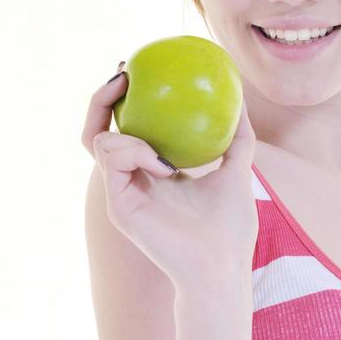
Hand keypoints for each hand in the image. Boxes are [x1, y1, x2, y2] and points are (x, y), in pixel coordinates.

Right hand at [81, 62, 258, 291]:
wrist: (221, 268)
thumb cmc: (230, 228)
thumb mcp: (239, 172)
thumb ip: (238, 138)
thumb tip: (242, 101)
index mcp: (152, 172)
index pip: (127, 128)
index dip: (123, 99)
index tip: (137, 71)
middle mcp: (130, 181)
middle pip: (98, 130)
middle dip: (101, 98)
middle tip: (124, 74)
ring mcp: (120, 193)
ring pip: (98, 141)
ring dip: (128, 133)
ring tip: (160, 149)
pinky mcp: (117, 206)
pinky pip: (111, 159)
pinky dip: (134, 151)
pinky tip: (162, 166)